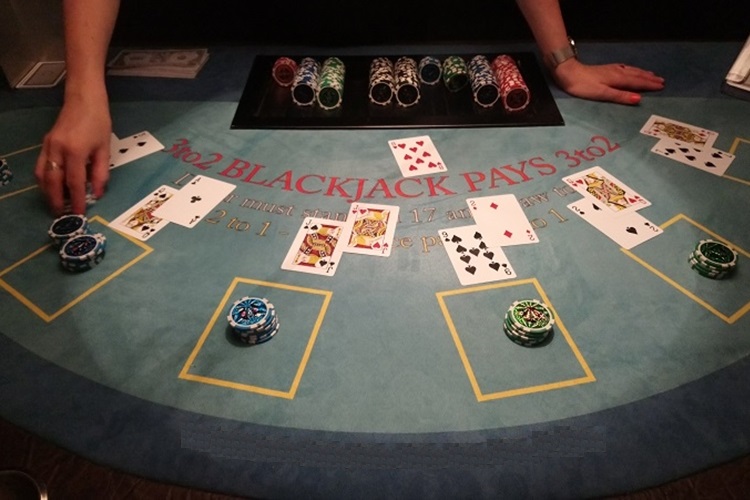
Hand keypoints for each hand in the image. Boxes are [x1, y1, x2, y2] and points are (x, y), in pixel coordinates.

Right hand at [35, 93, 111, 215]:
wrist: (83, 98)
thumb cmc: (98, 121)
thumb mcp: (105, 148)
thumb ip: (101, 172)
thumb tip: (98, 193)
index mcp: (75, 151)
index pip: (75, 182)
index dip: (76, 200)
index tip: (78, 213)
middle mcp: (58, 150)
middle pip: (53, 182)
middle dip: (56, 200)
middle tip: (61, 214)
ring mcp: (48, 146)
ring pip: (43, 175)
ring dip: (48, 192)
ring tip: (56, 203)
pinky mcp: (45, 143)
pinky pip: (41, 166)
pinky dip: (45, 180)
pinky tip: (52, 186)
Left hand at [552, 58, 664, 104]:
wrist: (568, 72)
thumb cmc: (583, 85)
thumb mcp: (602, 93)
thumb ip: (620, 96)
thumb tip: (639, 99)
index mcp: (618, 79)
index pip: (637, 82)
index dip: (649, 85)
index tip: (661, 87)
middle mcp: (617, 72)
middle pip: (637, 75)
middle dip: (649, 78)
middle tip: (662, 81)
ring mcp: (611, 69)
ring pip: (631, 70)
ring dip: (642, 73)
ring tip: (652, 74)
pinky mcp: (606, 69)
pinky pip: (625, 68)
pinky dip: (632, 69)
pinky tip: (631, 69)